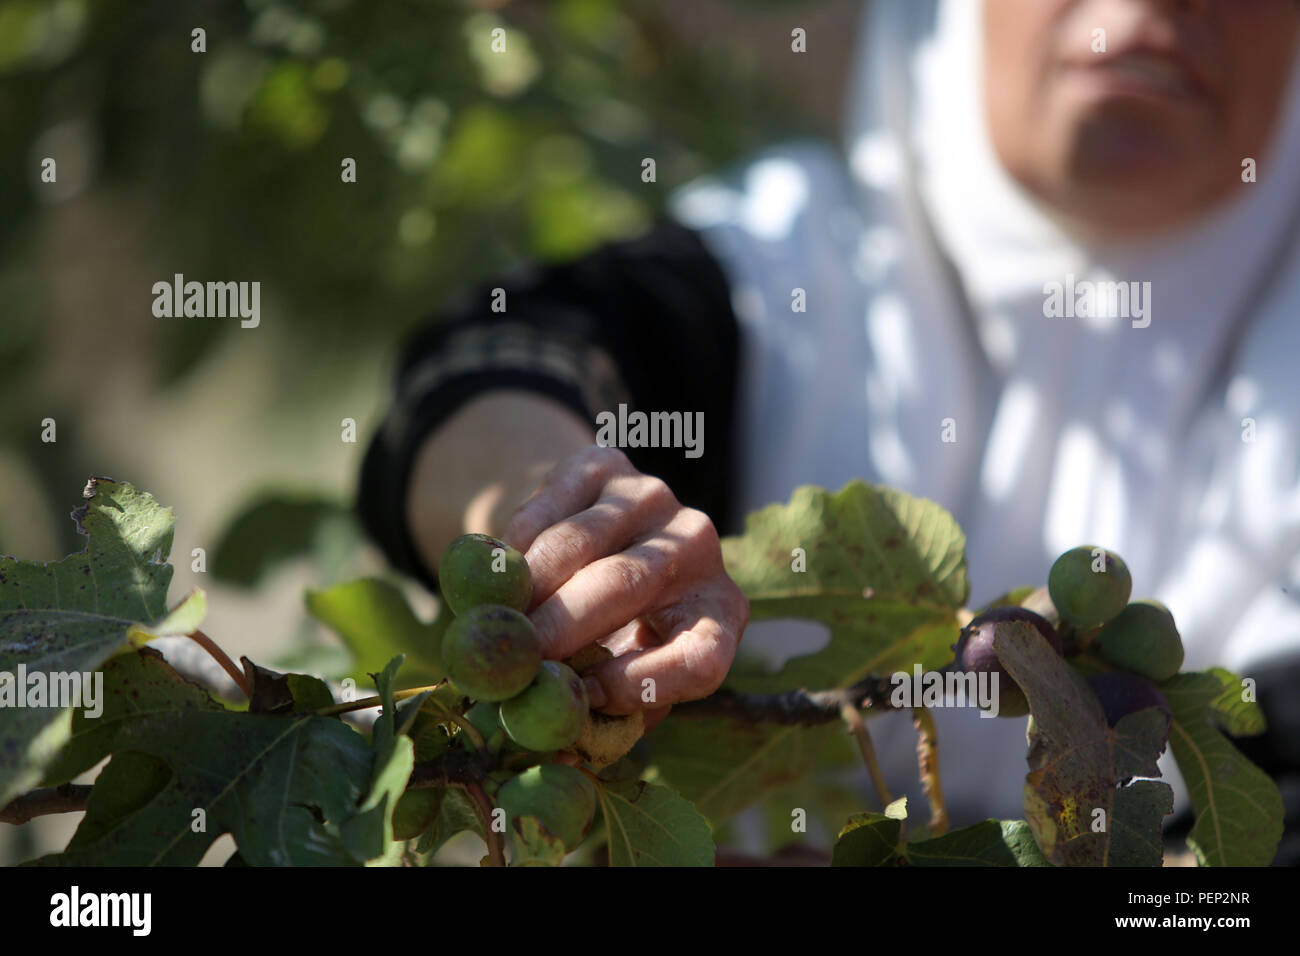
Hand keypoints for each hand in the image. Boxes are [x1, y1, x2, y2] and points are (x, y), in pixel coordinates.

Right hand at [503, 445, 747, 725]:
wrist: (582, 551)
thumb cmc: (604, 638)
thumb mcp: (616, 680)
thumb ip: (599, 714)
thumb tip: (557, 748)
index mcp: (720, 615)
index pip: (701, 657)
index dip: (644, 683)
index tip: (585, 697)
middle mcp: (700, 547)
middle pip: (631, 584)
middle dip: (563, 624)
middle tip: (513, 657)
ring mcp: (656, 498)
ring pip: (583, 540)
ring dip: (529, 584)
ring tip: (496, 619)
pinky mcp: (607, 464)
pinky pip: (551, 505)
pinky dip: (516, 543)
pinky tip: (501, 574)